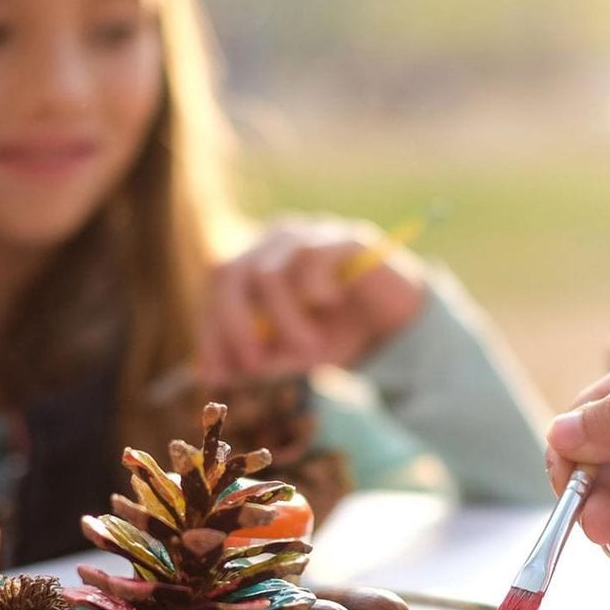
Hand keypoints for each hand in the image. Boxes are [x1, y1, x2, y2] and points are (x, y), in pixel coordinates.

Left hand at [197, 215, 425, 382]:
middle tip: (254, 365)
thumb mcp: (294, 358)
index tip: (215, 374)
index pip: (217, 290)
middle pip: (229, 272)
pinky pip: (312, 259)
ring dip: (284, 322)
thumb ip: (261, 361)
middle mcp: (273, 243)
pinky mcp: (342, 236)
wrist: (398, 325)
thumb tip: (216, 375)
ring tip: (310, 349)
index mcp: (254, 264)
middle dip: (236, 326)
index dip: (211, 332)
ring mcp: (307, 234)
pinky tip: (330, 304)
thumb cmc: (338, 336)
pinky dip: (315, 292)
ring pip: (268, 273)